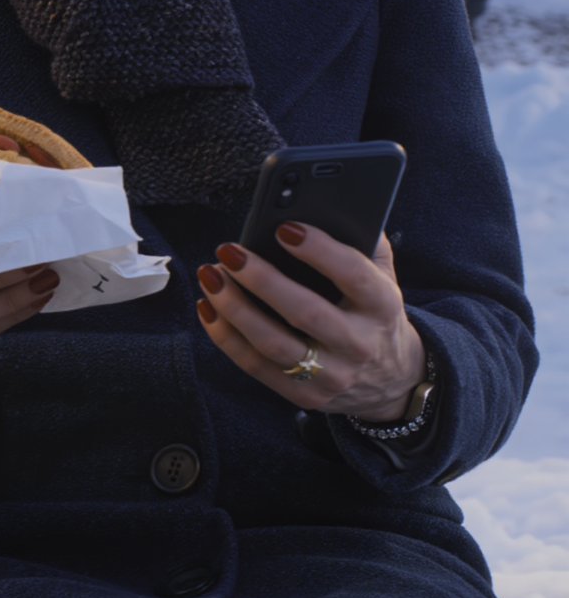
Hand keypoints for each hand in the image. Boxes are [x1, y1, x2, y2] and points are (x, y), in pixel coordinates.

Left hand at [196, 224, 425, 421]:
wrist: (392, 382)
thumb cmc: (373, 312)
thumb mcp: (383, 278)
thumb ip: (364, 241)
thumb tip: (330, 202)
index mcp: (382, 308)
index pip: (354, 277)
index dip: (320, 251)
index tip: (284, 228)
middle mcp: (359, 345)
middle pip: (306, 313)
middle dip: (262, 281)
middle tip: (228, 251)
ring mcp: (332, 376)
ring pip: (274, 345)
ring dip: (235, 309)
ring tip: (210, 275)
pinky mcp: (304, 395)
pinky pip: (256, 367)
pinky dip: (225, 337)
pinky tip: (207, 307)